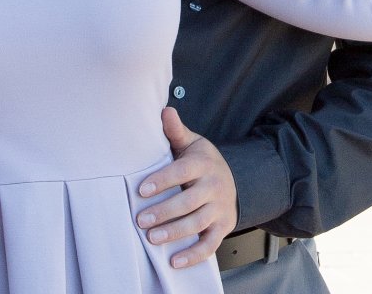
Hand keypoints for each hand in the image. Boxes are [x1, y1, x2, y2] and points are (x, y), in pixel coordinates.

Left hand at [137, 108, 236, 269]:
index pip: (183, 171)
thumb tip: (165, 110)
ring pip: (198, 223)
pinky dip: (194, 255)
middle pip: (190, 201)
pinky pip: (210, 244)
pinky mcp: (223, 227)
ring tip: (152, 238)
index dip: (163, 180)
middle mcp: (215, 185)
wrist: (231, 180)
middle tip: (140, 220)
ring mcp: (220, 208)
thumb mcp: (192, 144)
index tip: (141, 190)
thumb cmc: (201, 162)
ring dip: (175, 232)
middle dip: (165, 211)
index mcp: (204, 163)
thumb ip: (175, 132)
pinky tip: (175, 262)